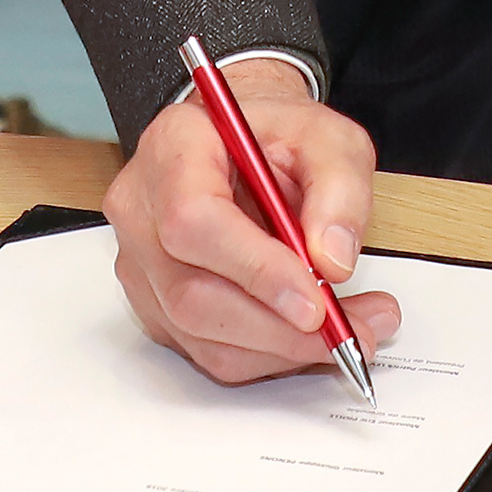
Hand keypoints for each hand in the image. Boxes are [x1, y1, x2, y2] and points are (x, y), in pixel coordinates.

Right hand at [107, 62, 398, 385]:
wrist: (244, 147)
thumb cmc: (276, 137)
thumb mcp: (328, 138)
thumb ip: (340, 188)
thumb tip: (333, 260)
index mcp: (173, 147)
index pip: (193, 220)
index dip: (254, 269)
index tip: (314, 301)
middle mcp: (141, 208)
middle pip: (190, 292)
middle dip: (278, 327)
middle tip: (350, 330)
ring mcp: (141, 263)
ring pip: (199, 334)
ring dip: (280, 349)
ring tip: (347, 331)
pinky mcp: (156, 305)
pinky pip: (206, 351)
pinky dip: (266, 355)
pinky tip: (308, 335)